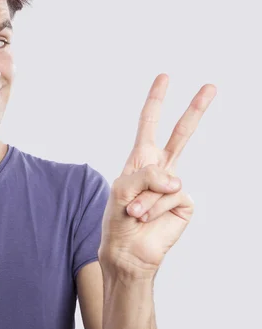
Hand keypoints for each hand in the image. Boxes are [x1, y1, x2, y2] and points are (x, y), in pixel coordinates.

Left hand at [98, 73, 216, 277]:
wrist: (125, 251)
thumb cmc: (117, 218)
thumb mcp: (122, 187)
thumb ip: (147, 174)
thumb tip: (176, 180)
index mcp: (141, 159)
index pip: (150, 124)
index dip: (156, 100)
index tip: (164, 77)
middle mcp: (159, 169)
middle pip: (181, 134)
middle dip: (195, 110)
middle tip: (210, 86)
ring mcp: (173, 186)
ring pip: (165, 179)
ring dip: (144, 199)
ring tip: (134, 213)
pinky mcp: (183, 203)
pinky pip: (171, 196)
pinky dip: (154, 207)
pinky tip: (147, 218)